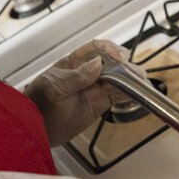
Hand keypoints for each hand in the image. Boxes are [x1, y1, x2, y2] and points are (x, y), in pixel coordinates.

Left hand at [24, 39, 144, 146]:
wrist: (35, 128)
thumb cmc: (39, 104)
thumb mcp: (55, 87)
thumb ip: (76, 76)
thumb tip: (98, 65)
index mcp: (73, 63)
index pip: (95, 49)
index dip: (109, 50)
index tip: (119, 56)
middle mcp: (85, 74)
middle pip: (110, 65)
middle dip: (124, 67)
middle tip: (135, 74)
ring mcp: (92, 90)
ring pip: (116, 81)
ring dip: (130, 81)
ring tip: (142, 83)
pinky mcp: (98, 105)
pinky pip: (116, 96)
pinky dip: (128, 95)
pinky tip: (136, 94)